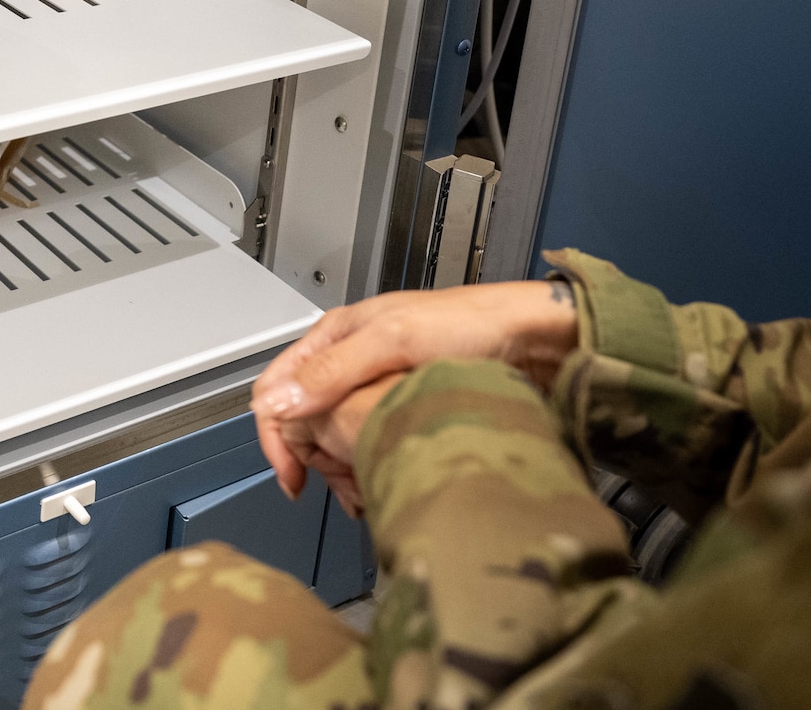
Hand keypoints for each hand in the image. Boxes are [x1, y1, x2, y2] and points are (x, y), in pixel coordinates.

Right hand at [252, 280, 578, 498]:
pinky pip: (366, 444)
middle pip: (303, 419)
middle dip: (312, 457)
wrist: (534, 337)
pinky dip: (367, 466)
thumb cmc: (470, 322)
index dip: (277, 436)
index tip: (294, 478)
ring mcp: (375, 387)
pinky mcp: (402, 409)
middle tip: (338, 487)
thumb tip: (278, 404)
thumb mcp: (392, 340)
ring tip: (362, 488)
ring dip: (340, 467)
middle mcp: (349, 362)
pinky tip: (382, 478)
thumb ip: (332, 371)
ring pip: (333, 437)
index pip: (276, 389)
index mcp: (335, 336)